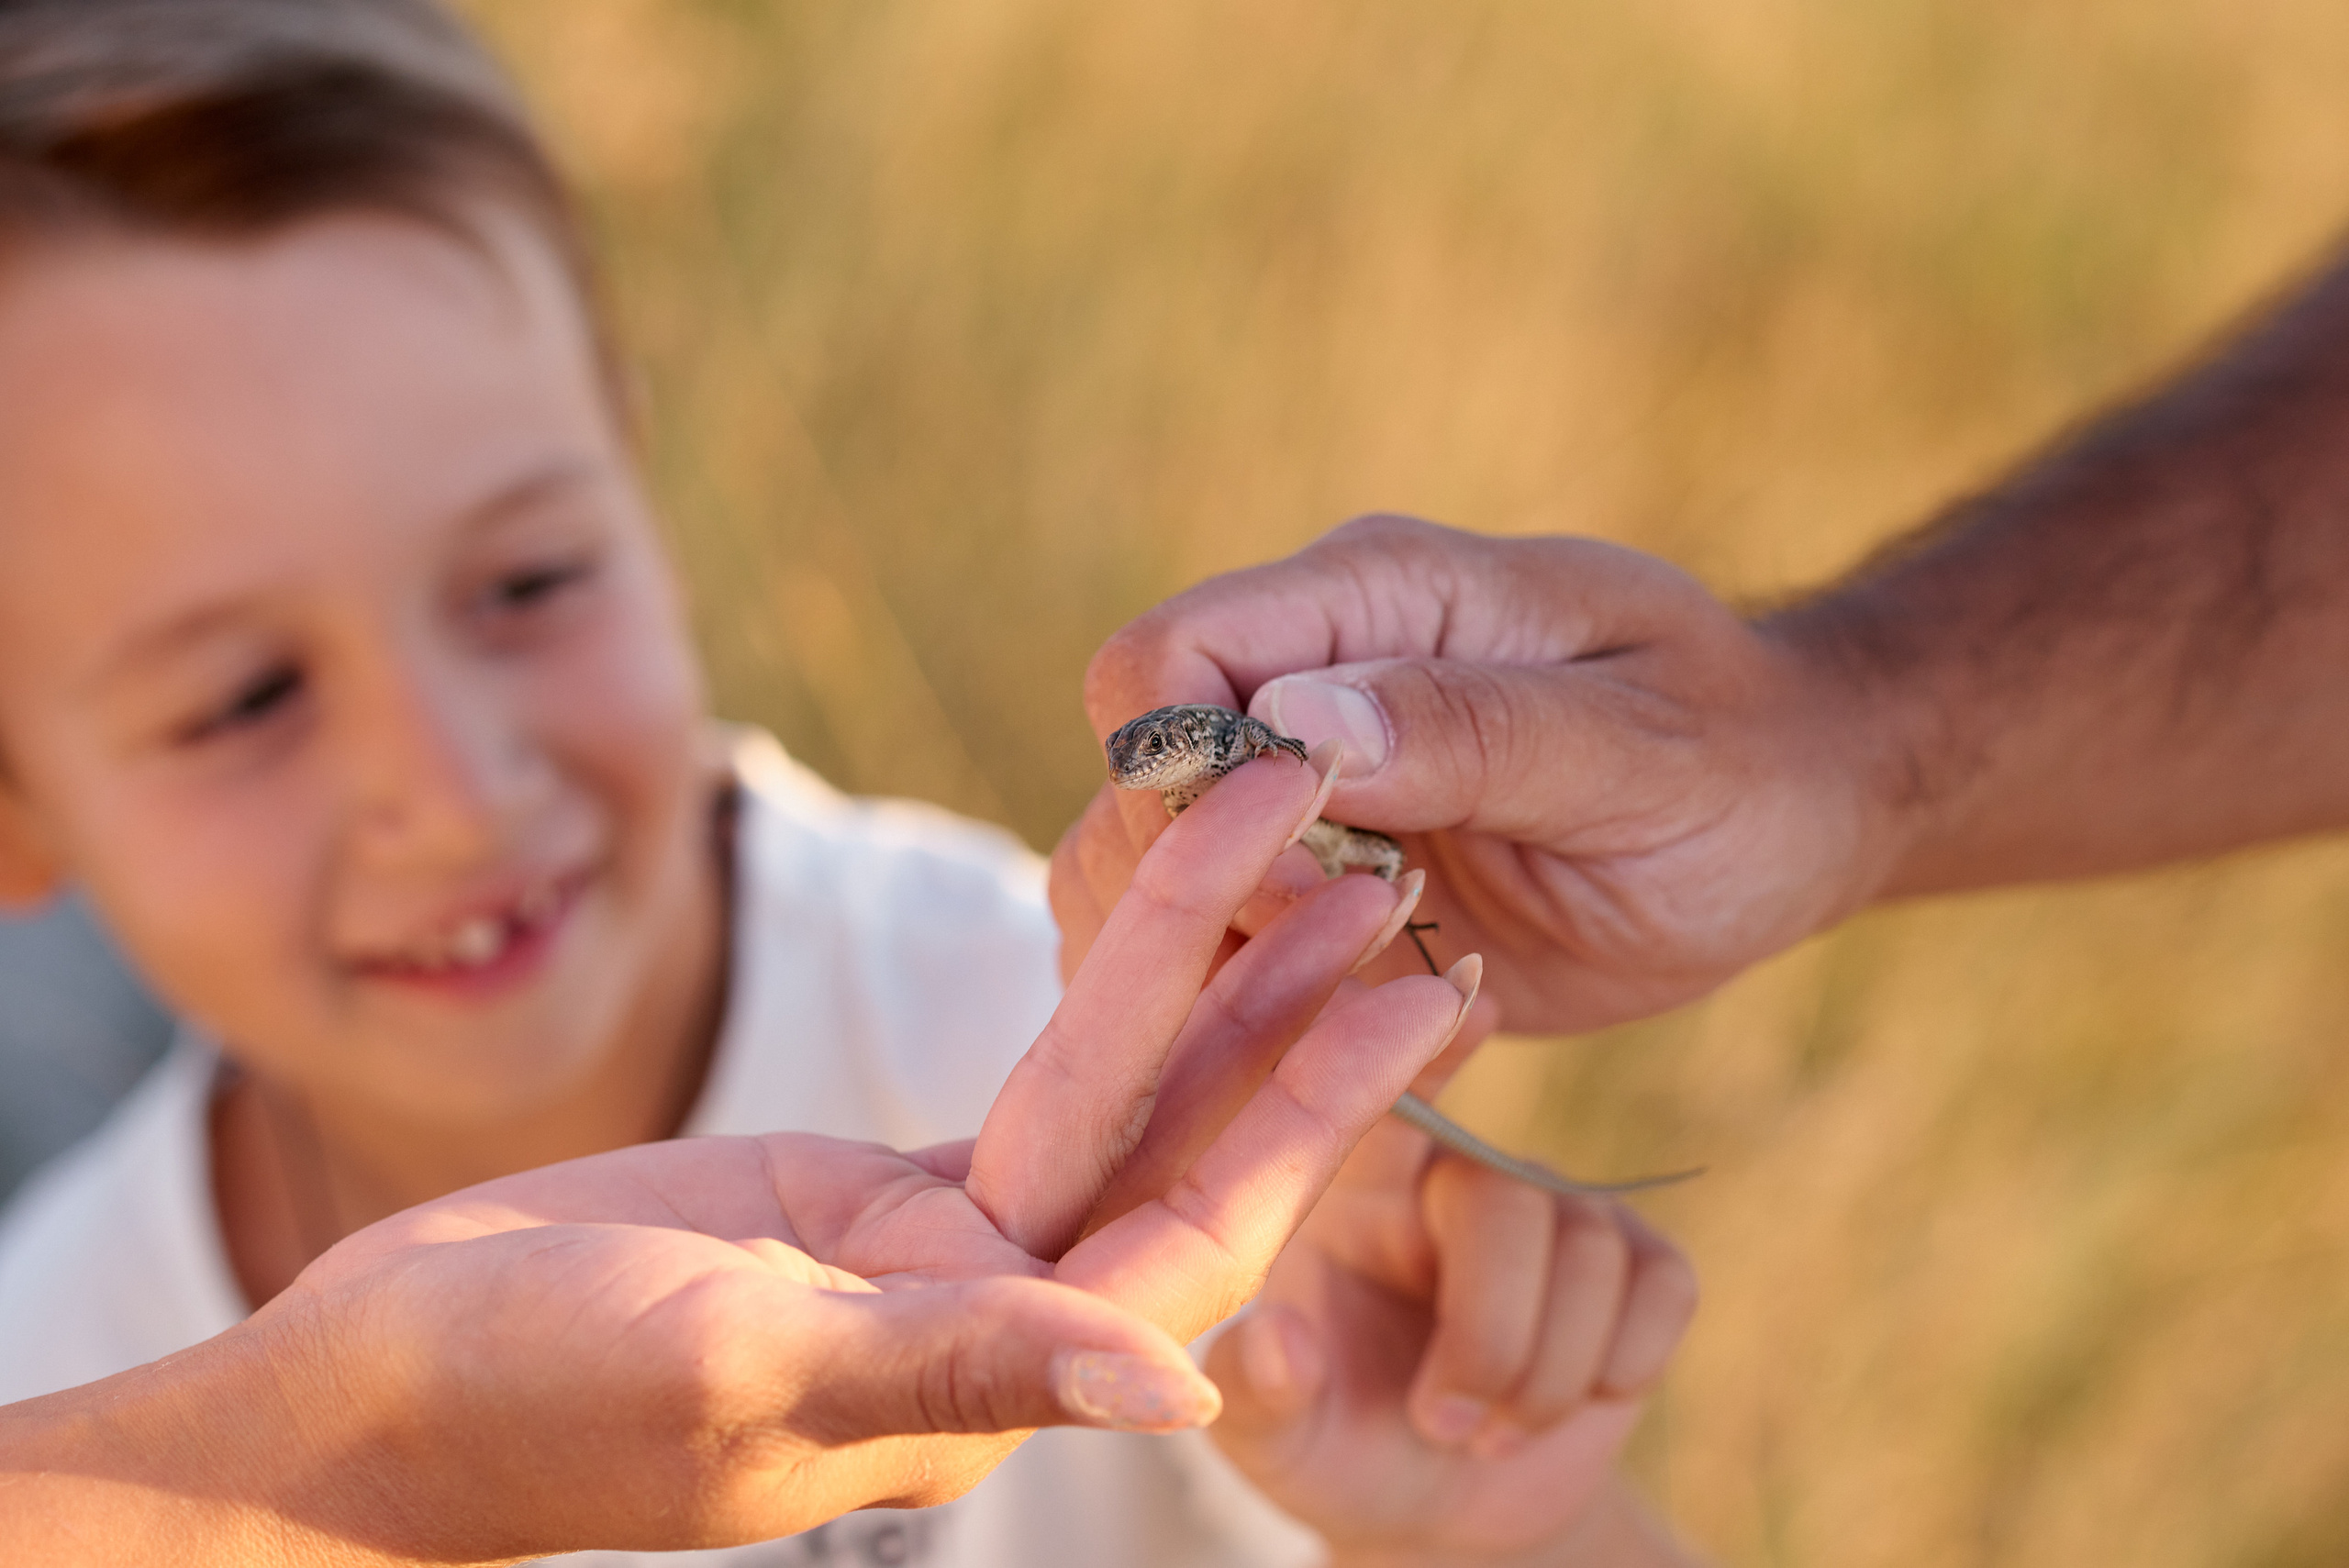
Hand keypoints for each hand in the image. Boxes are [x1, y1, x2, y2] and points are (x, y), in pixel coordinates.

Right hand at [6, 754, 1470, 1564]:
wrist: (387, 1388)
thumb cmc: (535, 1402)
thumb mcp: (750, 1375)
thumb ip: (963, 1371)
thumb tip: (1177, 1395)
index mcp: (996, 1388)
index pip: (1197, 1238)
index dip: (1314, 1118)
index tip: (1416, 989)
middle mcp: (1002, 1323)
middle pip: (1181, 1149)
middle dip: (1289, 1016)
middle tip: (1394, 871)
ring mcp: (947, 1255)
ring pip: (1112, 1096)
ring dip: (1205, 973)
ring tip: (1296, 839)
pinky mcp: (882, 1196)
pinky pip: (1030, 1081)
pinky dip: (1099, 994)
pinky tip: (1165, 909)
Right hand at [1056, 513, 1899, 1033]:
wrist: (1793, 813)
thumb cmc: (1740, 759)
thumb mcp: (1637, 746)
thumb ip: (1471, 725)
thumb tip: (1290, 725)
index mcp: (1372, 599)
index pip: (1162, 667)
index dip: (1188, 781)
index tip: (1314, 867)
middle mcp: (1310, 690)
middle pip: (1137, 799)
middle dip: (1216, 901)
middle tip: (1373, 945)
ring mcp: (1311, 800)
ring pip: (1160, 898)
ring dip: (1247, 975)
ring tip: (1397, 995)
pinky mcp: (1333, 898)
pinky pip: (1241, 971)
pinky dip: (1298, 1022)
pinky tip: (1415, 1028)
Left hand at [1204, 1038, 1698, 1566]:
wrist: (1438, 1514)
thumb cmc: (1336, 1446)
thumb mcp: (1282, 1440)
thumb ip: (1262, 1395)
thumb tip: (1271, 1341)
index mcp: (1353, 1182)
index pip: (1392, 1089)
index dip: (1430, 1042)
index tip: (1470, 1004)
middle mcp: (1457, 1175)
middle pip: (1505, 1195)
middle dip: (1488, 1334)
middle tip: (1443, 1424)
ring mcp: (1555, 1212)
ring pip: (1589, 1250)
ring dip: (1541, 1376)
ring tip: (1478, 1434)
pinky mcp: (1638, 1263)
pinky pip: (1662, 1287)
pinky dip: (1616, 1369)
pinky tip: (1557, 1411)